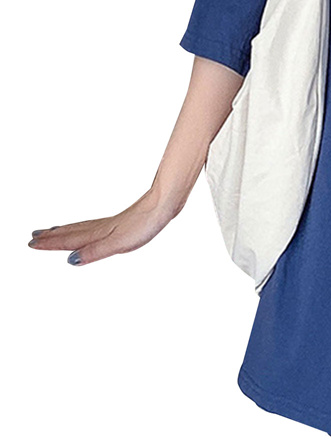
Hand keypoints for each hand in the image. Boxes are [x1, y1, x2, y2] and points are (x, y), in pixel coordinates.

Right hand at [27, 187, 177, 265]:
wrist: (165, 203)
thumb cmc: (146, 223)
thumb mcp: (119, 243)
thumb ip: (95, 251)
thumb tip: (70, 260)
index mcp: (100, 233)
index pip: (70, 240)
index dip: (51, 243)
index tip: (31, 243)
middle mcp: (103, 227)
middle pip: (73, 232)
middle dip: (53, 236)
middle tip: (33, 235)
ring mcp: (114, 223)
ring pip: (83, 227)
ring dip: (66, 230)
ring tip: (53, 230)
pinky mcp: (125, 221)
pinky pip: (95, 225)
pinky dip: (85, 227)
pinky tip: (91, 229)